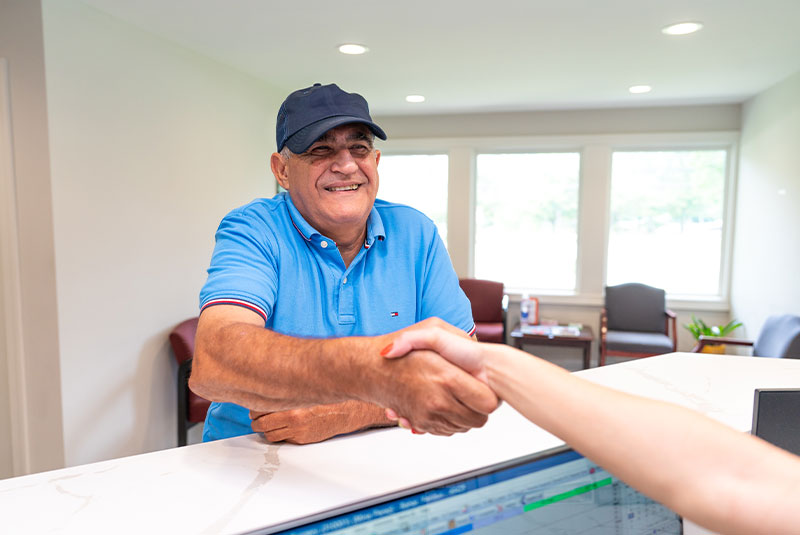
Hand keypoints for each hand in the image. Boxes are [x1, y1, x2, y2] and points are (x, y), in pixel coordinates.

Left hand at [250, 400, 392, 443]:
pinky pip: (281, 440)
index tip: (256, 405)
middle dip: (258, 420)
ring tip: (273, 422)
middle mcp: (291, 416)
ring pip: (268, 434)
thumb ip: (285, 390)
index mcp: (290, 400)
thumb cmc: (325, 397)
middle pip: (259, 423)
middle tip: (261, 416)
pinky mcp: (301, 440)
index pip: (258, 407)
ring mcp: (296, 430)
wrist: (346, 411)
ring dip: (267, 429)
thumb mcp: (303, 389)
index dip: (255, 407)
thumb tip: (264, 385)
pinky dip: (280, 435)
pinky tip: (286, 426)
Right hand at [368, 318, 498, 435]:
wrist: (371, 369)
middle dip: (478, 409)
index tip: (482, 387)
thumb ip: (455, 337)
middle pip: (478, 419)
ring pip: (463, 427)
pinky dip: (448, 421)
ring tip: (456, 397)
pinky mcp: (421, 423)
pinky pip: (446, 430)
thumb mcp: (431, 329)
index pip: (488, 403)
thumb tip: (474, 352)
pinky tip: (443, 404)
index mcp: (447, 377)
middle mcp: (439, 401)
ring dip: (463, 416)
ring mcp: (429, 416)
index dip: (488, 396)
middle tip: (473, 395)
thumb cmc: (402, 351)